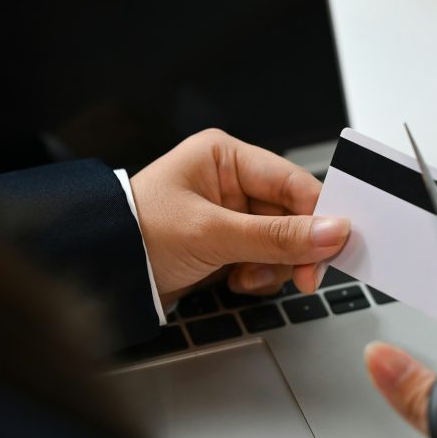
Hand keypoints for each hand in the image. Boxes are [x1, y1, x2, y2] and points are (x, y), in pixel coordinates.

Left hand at [129, 129, 348, 305]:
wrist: (101, 274)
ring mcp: (230, 215)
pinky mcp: (228, 244)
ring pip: (283, 241)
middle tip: (304, 276)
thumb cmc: (136, 235)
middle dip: (294, 249)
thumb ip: (276, 236)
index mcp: (225, 157)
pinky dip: (260, 275)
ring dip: (274, 266)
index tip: (335, 246)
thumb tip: (332, 232)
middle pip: (293, 215)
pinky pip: (266, 259)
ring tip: (246, 277)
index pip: (292, 182)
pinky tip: (236, 281)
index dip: (319, 215)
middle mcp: (231, 181)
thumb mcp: (212, 234)